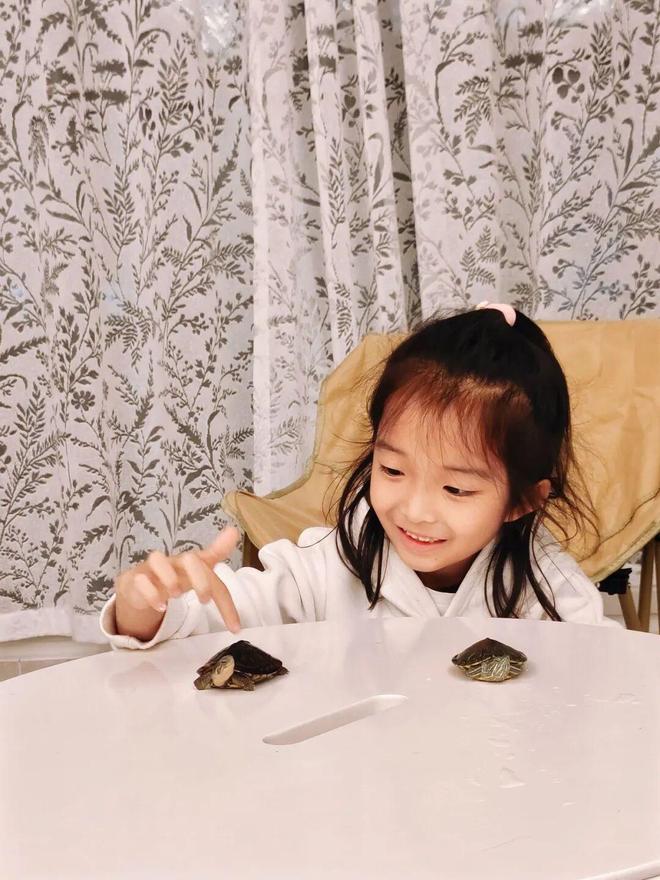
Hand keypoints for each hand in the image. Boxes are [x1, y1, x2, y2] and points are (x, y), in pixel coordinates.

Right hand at [115, 527, 241, 632]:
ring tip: (176, 596)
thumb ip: (217, 554)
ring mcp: (153, 568)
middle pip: (190, 559)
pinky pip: (139, 580)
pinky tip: (160, 606)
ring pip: (158, 560)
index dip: (225, 599)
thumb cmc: (175, 575)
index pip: (215, 573)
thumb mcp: (197, 569)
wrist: (141, 582)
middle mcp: (174, 561)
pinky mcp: (136, 578)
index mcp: (192, 562)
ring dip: (170, 579)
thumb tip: (234, 530)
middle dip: (201, 579)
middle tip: (204, 601)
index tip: (235, 627)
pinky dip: (150, 593)